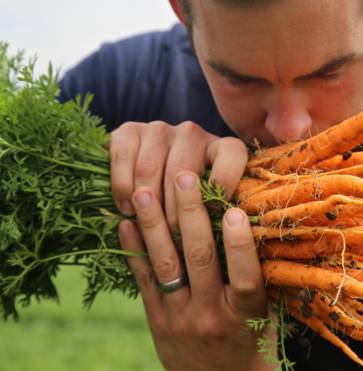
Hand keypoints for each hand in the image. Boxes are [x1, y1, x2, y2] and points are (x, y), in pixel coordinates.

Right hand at [108, 121, 245, 231]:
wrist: (150, 172)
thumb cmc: (191, 201)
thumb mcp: (213, 203)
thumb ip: (222, 209)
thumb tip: (229, 229)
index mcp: (221, 146)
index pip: (232, 154)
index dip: (225, 182)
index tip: (215, 212)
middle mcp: (192, 133)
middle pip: (181, 170)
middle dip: (176, 211)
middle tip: (173, 240)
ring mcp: (160, 129)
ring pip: (149, 167)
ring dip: (145, 203)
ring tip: (148, 230)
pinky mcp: (130, 130)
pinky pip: (123, 157)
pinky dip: (122, 187)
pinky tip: (127, 210)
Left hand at [118, 171, 275, 370]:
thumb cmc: (253, 343)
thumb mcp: (266, 316)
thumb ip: (259, 278)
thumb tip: (255, 226)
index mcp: (245, 316)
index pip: (245, 278)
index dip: (239, 245)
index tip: (234, 211)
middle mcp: (211, 317)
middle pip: (200, 261)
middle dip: (191, 215)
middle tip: (185, 177)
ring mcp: (180, 319)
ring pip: (166, 266)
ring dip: (154, 226)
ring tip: (146, 192)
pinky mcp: (157, 321)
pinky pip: (144, 282)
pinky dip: (134, 251)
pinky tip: (125, 223)